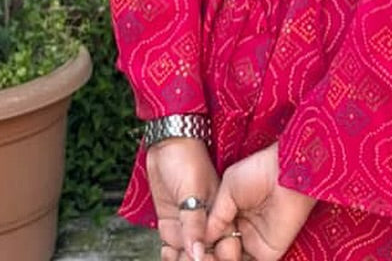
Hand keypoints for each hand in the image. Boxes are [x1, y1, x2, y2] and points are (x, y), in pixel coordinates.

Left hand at [147, 137, 226, 260]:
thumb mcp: (191, 190)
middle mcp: (206, 221)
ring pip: (188, 254)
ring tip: (175, 260)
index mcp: (220, 212)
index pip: (225, 245)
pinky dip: (170, 256)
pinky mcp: (172, 223)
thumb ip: (194, 223)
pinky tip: (167, 257)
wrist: (166, 142)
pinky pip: (173, 248)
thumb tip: (198, 256)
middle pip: (207, 252)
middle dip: (199, 260)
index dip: (218, 257)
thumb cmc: (185, 157)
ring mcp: (188, 224)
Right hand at [205, 143, 316, 260]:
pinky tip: (222, 259)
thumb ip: (215, 216)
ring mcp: (255, 242)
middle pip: (220, 251)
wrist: (285, 173)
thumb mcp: (228, 189)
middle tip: (199, 256)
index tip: (189, 248)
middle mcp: (242, 228)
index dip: (201, 243)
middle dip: (208, 256)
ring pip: (232, 260)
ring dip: (219, 260)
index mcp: (232, 211)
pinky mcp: (268, 253)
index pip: (212, 235)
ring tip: (208, 257)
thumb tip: (199, 240)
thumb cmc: (258, 172)